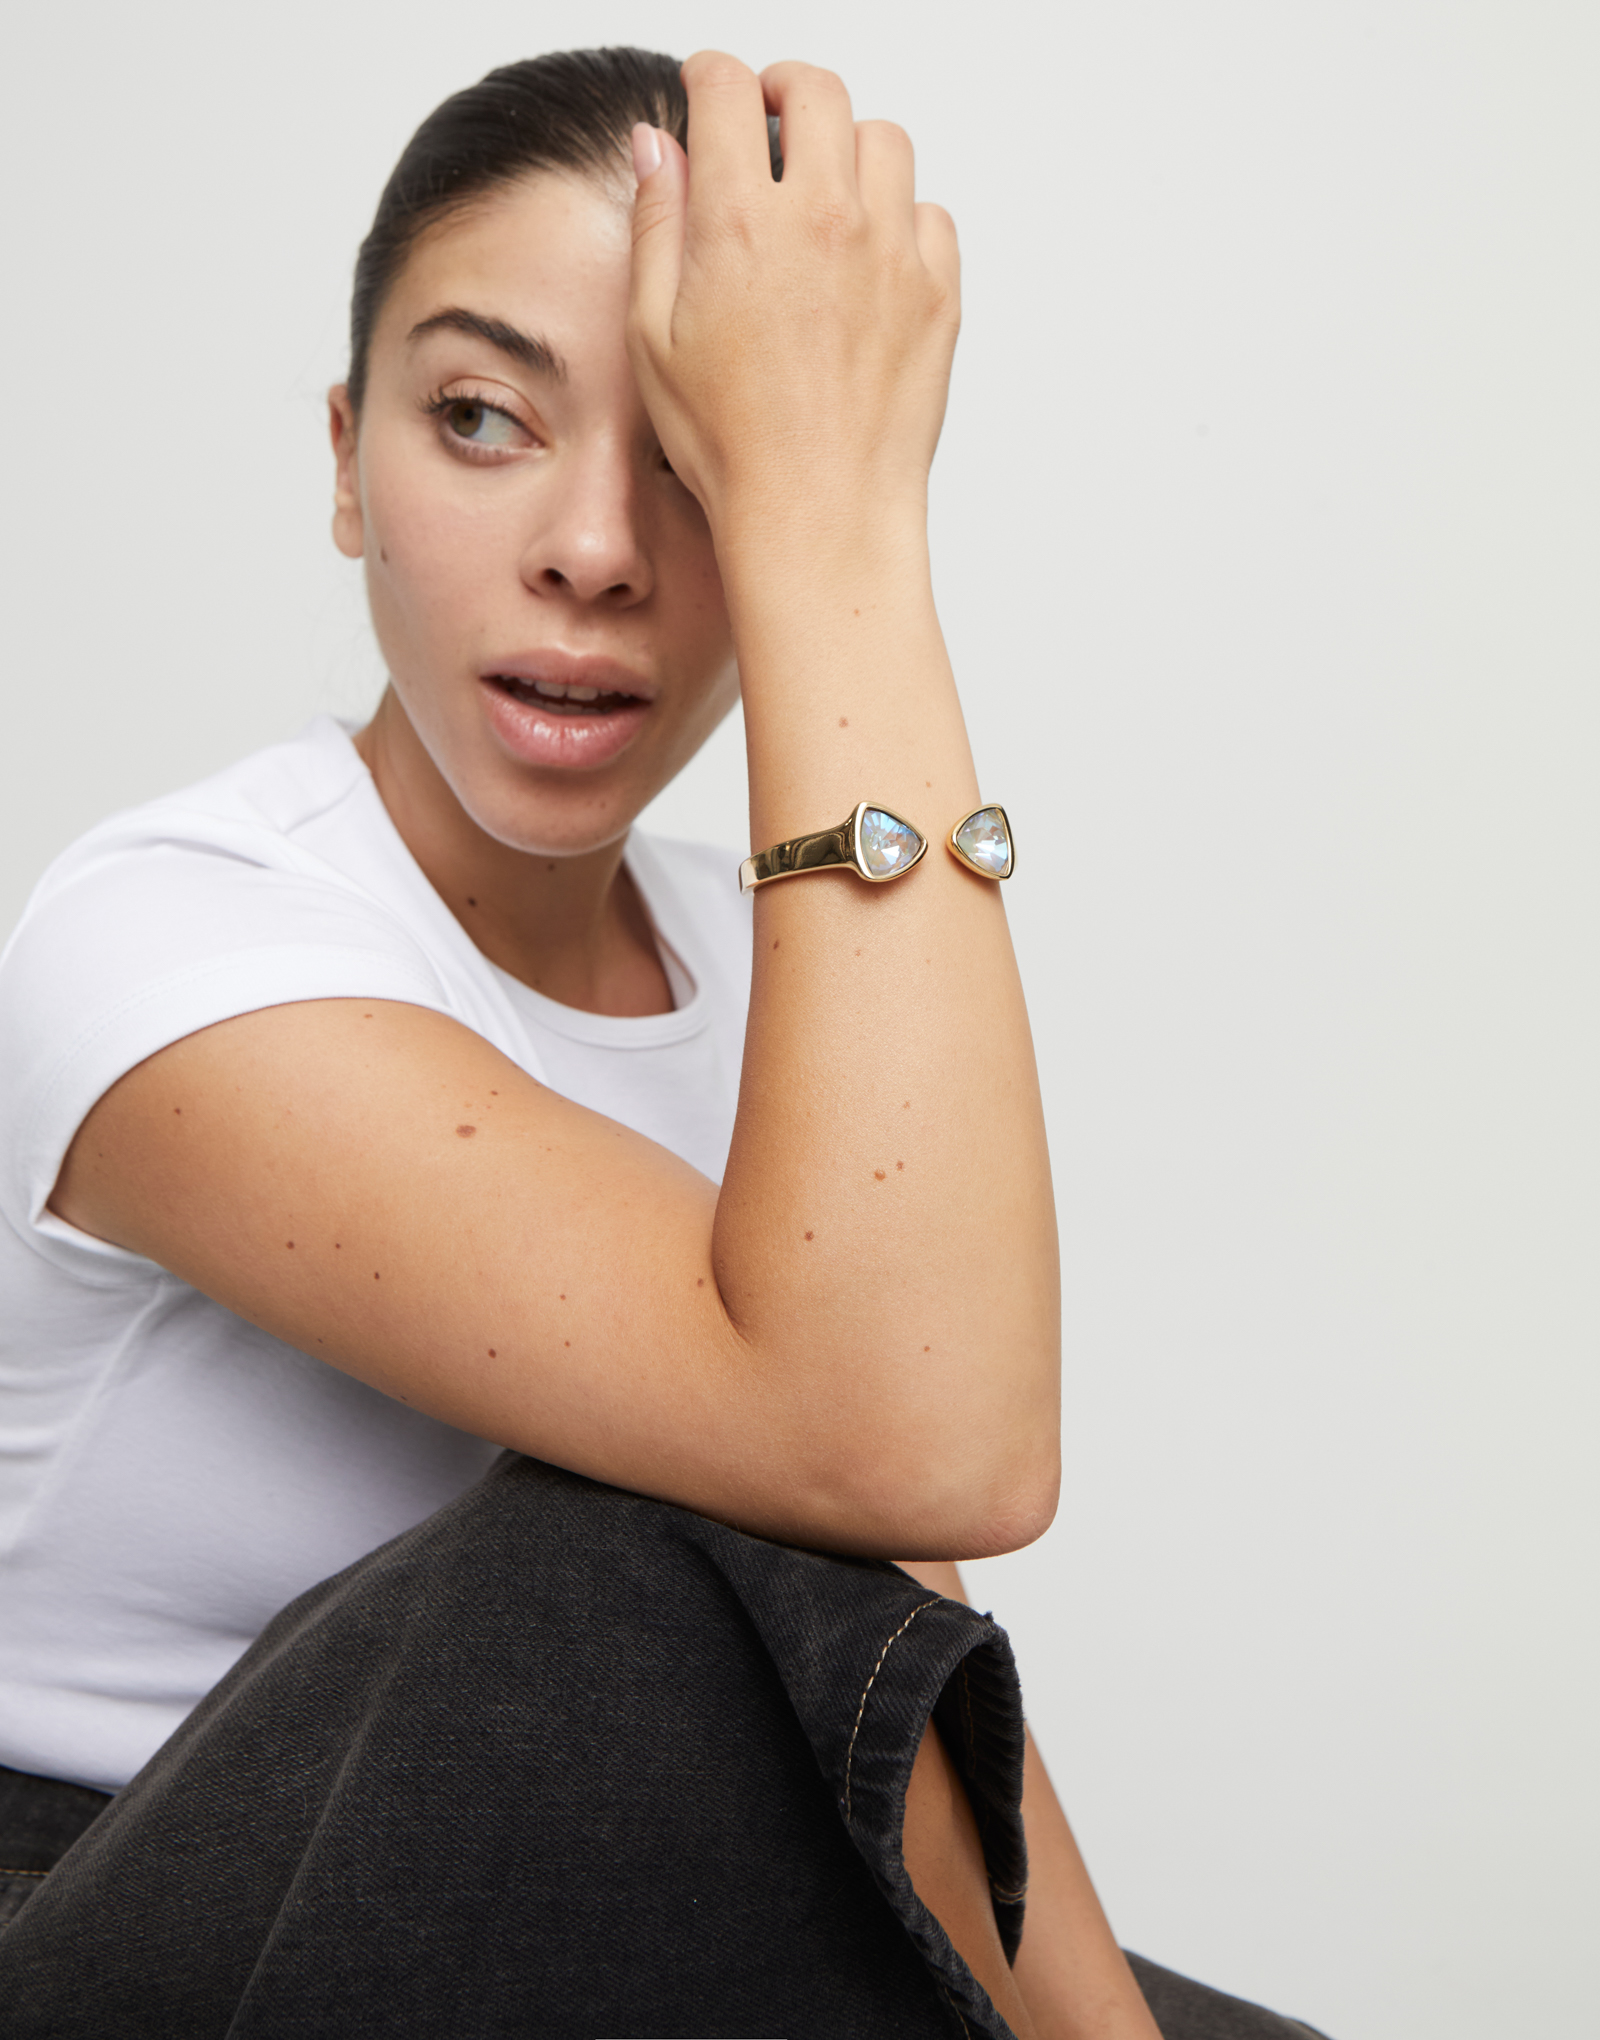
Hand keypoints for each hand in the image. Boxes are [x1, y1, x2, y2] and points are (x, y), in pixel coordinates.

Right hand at [626, 53, 960, 546]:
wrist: (819, 515)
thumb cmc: (731, 445)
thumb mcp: (653, 335)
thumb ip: (657, 225)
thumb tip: (659, 146)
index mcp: (741, 219)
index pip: (728, 88)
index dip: (710, 79)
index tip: (707, 93)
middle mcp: (824, 218)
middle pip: (818, 91)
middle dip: (786, 92)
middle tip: (771, 122)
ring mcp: (891, 252)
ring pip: (884, 142)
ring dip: (849, 150)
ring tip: (824, 193)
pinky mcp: (938, 293)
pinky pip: (930, 214)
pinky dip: (900, 218)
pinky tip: (868, 259)